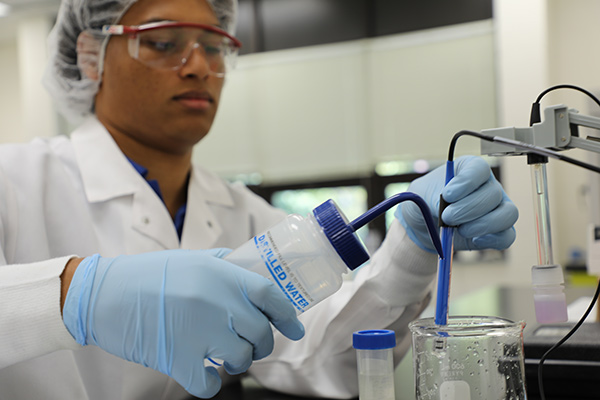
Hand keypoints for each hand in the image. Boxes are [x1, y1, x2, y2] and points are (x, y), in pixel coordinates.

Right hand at [62, 249, 304, 397]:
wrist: (102, 295)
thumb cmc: (147, 275)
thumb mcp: (191, 259)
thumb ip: (224, 264)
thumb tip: (252, 272)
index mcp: (220, 275)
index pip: (270, 296)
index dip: (288, 314)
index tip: (295, 327)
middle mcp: (216, 302)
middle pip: (260, 332)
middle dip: (263, 342)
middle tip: (254, 343)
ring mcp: (199, 332)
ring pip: (242, 359)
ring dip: (239, 361)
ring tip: (225, 354)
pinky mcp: (179, 359)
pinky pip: (212, 384)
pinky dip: (213, 383)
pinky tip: (207, 373)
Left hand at [395, 156, 517, 252]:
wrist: (423, 226)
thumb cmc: (424, 204)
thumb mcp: (420, 196)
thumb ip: (433, 199)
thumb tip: (446, 210)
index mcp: (469, 169)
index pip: (479, 168)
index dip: (466, 181)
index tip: (447, 195)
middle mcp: (487, 186)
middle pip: (493, 194)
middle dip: (468, 209)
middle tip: (447, 217)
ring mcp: (497, 208)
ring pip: (508, 214)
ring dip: (483, 225)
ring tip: (460, 230)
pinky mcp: (498, 231)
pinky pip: (507, 236)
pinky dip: (491, 240)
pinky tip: (473, 240)